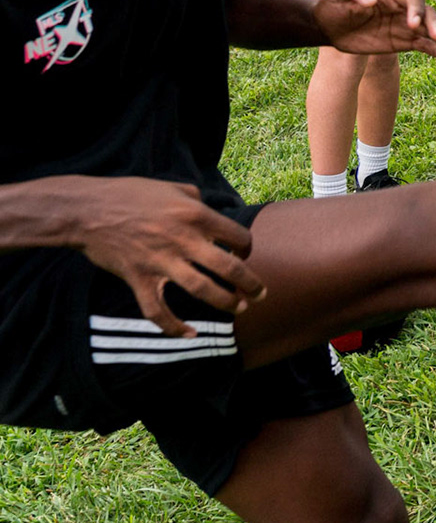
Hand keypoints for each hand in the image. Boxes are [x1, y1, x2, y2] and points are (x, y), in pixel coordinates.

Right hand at [71, 178, 265, 337]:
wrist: (87, 210)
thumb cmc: (131, 194)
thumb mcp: (173, 187)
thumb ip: (197, 200)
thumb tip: (211, 211)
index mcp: (196, 215)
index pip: (238, 236)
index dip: (248, 247)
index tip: (245, 253)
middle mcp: (184, 240)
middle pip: (229, 268)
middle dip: (251, 284)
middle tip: (261, 294)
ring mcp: (161, 262)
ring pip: (202, 290)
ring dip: (226, 303)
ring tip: (241, 308)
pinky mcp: (138, 278)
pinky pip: (157, 310)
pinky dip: (172, 327)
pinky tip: (189, 335)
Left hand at [313, 0, 435, 60]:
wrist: (327, 25)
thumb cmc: (333, 2)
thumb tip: (370, 0)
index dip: (416, 10)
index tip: (411, 25)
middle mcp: (401, 11)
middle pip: (426, 14)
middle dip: (434, 24)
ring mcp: (403, 27)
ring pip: (429, 31)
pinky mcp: (401, 43)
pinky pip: (423, 46)